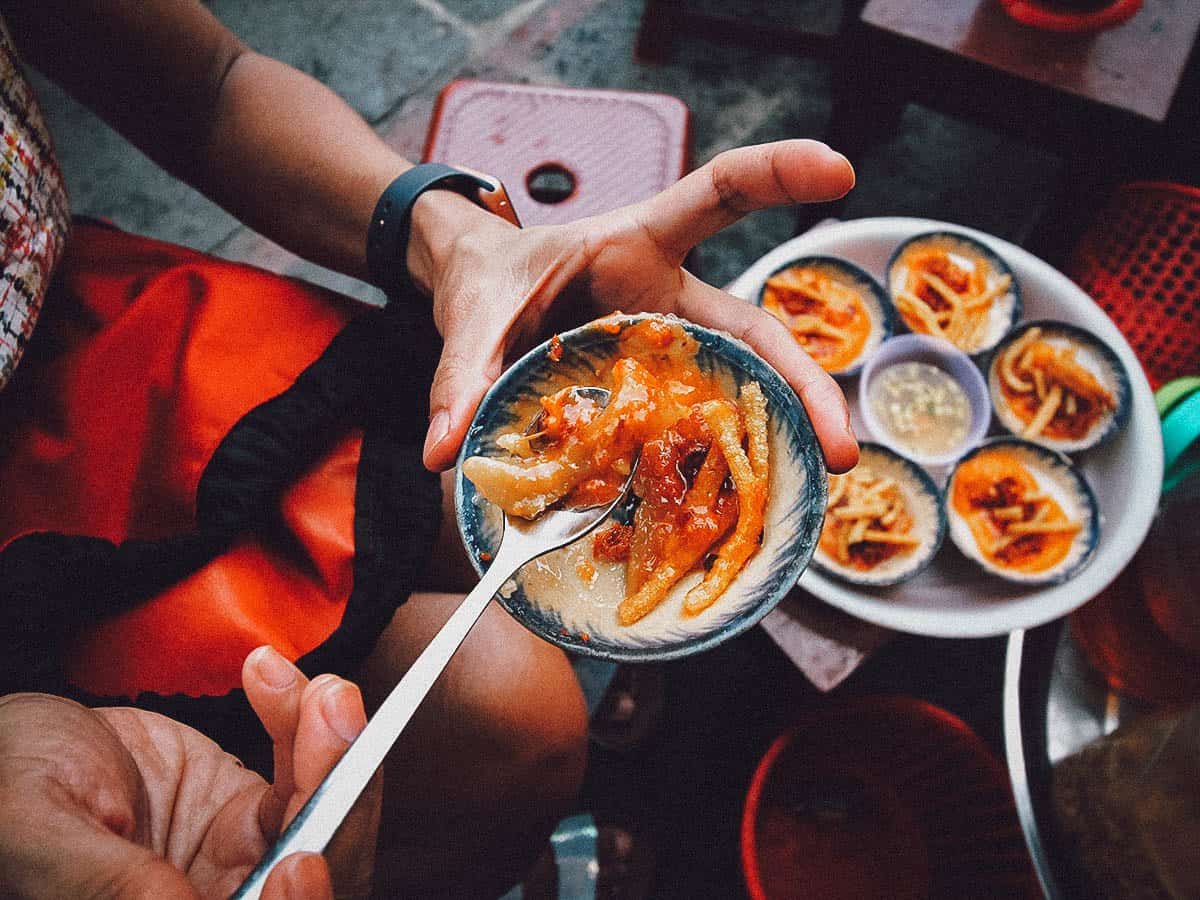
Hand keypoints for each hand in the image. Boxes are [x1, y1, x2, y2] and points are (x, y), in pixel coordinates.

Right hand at [0, 647, 379, 898]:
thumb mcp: (36, 831)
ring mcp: (242, 868)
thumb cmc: (8, 789)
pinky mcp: (252, 818)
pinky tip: (276, 678)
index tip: (300, 862)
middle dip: (339, 808)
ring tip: (318, 691)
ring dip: (335, 754)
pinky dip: (305, 724)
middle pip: (314, 883)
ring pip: (325, 829)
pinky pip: (308, 777)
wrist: (18, 750)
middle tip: (331, 726)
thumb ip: (106, 881)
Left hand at [409, 139, 857, 473]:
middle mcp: (671, 300)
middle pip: (758, 331)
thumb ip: (461, 374)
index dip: (778, 176)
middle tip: (843, 447)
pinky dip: (722, 466)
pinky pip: (699, 428)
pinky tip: (743, 511)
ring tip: (816, 487)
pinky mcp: (656, 397)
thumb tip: (441, 453)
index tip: (840, 169)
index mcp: (638, 245)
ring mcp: (670, 353)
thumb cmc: (491, 284)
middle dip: (806, 384)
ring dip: (780, 436)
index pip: (718, 195)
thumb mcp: (473, 317)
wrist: (478, 300)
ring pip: (742, 387)